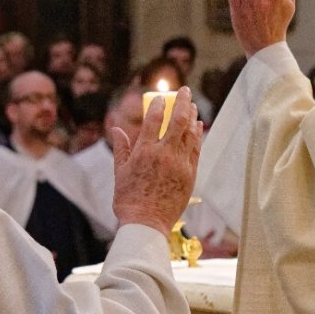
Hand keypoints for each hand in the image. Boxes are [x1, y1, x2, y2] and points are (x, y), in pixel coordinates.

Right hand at [110, 87, 202, 235]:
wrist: (147, 223)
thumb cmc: (129, 199)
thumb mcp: (120, 172)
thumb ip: (121, 148)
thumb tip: (116, 129)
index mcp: (144, 152)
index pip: (154, 120)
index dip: (158, 106)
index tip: (161, 98)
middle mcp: (164, 154)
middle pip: (178, 121)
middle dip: (183, 102)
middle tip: (185, 91)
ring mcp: (180, 163)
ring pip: (190, 133)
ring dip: (192, 116)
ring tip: (192, 105)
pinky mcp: (190, 174)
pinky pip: (196, 149)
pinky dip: (197, 135)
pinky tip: (198, 126)